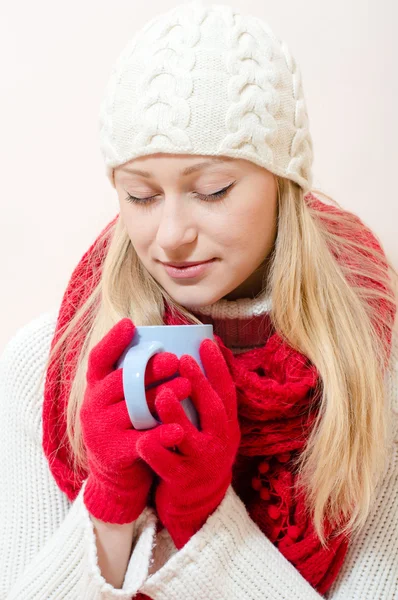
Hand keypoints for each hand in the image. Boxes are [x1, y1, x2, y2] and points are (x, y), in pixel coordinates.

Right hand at [80, 318, 181, 523]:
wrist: (117, 475)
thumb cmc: (127, 425)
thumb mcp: (123, 399)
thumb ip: (135, 376)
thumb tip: (165, 342)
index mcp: (96, 387)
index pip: (99, 359)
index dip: (112, 341)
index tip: (129, 324)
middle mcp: (94, 405)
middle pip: (122, 382)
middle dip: (149, 369)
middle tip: (174, 359)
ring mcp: (101, 430)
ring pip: (134, 409)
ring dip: (162, 396)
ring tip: (186, 386)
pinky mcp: (114, 454)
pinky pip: (141, 441)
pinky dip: (161, 435)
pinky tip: (179, 430)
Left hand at [136, 338, 240, 547]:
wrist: (198, 505)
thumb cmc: (198, 454)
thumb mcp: (210, 429)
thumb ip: (203, 402)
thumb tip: (193, 360)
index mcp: (227, 426)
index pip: (227, 392)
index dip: (219, 367)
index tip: (207, 342)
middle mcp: (221, 442)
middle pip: (214, 410)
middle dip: (200, 384)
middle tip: (183, 360)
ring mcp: (203, 463)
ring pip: (191, 438)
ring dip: (177, 416)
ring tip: (161, 395)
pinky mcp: (183, 482)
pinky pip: (168, 466)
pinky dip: (156, 453)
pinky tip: (143, 440)